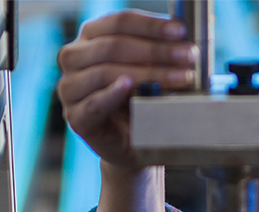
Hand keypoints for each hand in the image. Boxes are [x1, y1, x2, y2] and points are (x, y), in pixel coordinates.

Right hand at [56, 10, 198, 171]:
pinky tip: (129, 86)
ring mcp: (70, 87)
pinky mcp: (75, 116)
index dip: (152, 25)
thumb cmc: (142, 97)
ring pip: (104, 72)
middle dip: (155, 50)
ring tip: (177, 78)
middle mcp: (74, 57)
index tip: (180, 31)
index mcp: (91, 36)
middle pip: (113, 46)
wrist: (134, 141)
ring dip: (146, 73)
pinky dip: (112, 94)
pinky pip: (93, 103)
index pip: (119, 22)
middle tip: (187, 56)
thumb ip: (160, 48)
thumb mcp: (151, 66)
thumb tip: (182, 32)